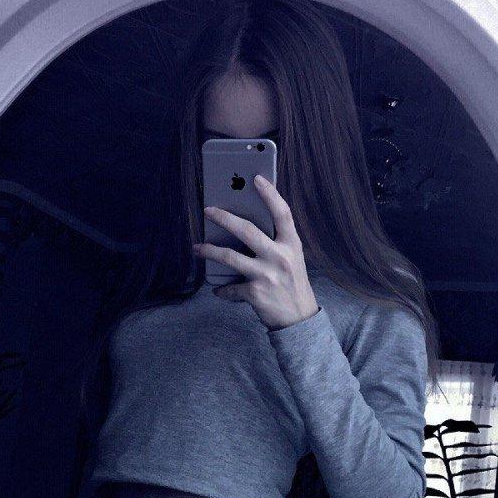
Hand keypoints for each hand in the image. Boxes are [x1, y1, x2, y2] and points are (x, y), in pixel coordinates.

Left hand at [192, 175, 318, 329]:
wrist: (300, 320)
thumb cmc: (292, 285)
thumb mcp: (292, 260)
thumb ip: (275, 244)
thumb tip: (244, 229)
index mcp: (291, 245)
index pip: (282, 213)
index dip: (270, 194)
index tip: (256, 178)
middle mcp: (280, 257)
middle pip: (247, 230)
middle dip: (224, 217)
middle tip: (208, 210)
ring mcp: (267, 275)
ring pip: (230, 257)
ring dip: (209, 251)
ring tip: (197, 247)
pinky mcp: (255, 293)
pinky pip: (230, 287)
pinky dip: (222, 289)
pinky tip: (218, 289)